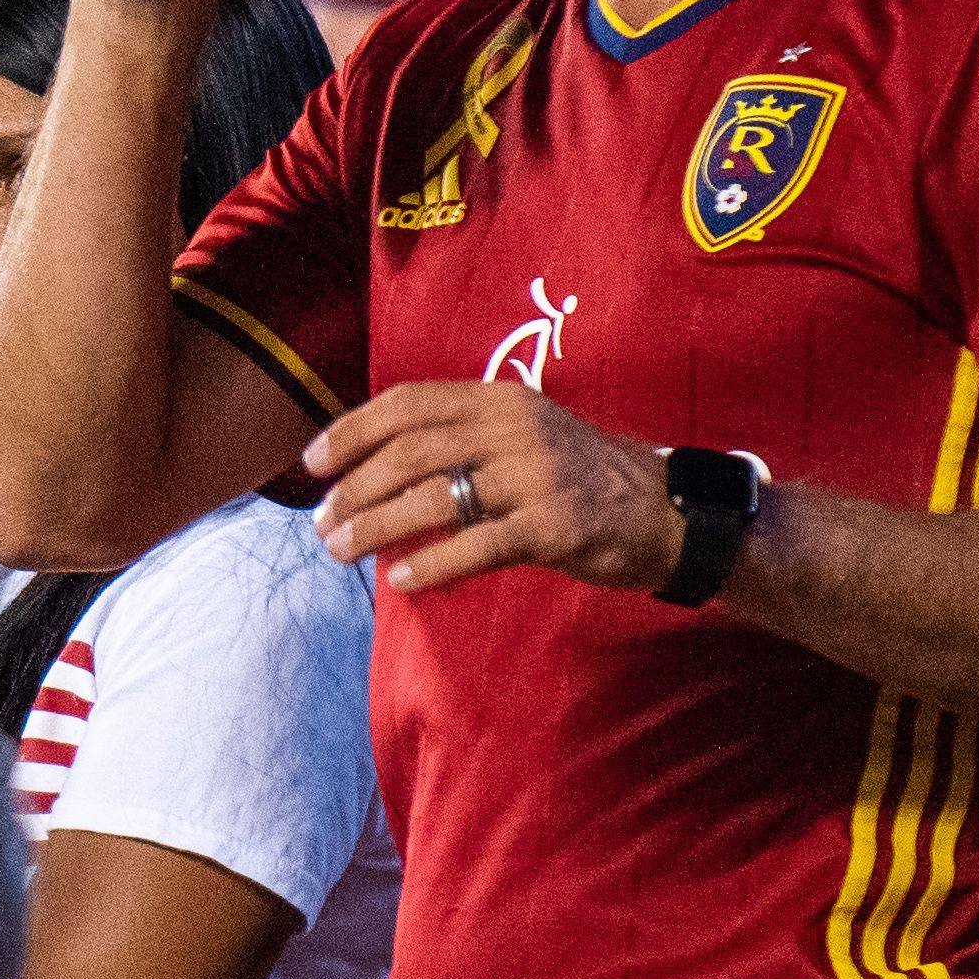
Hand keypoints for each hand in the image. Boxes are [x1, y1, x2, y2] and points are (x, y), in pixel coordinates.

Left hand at [304, 379, 671, 595]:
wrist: (664, 511)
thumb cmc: (579, 477)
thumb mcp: (522, 435)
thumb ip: (460, 439)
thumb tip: (376, 468)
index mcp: (499, 399)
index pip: (408, 402)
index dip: (353, 430)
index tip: (314, 463)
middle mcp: (513, 429)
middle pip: (411, 450)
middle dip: (355, 487)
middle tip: (323, 522)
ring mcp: (534, 477)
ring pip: (434, 496)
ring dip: (377, 525)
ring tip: (342, 549)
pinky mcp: (552, 526)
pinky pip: (478, 545)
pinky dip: (432, 563)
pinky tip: (401, 579)